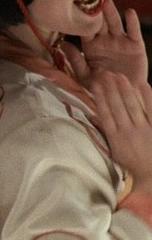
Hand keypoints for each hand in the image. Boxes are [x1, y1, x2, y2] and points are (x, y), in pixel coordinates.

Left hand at [60, 0, 147, 87]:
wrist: (124, 95)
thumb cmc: (102, 87)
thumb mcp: (85, 76)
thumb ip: (75, 60)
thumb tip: (62, 44)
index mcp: (91, 46)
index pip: (84, 29)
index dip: (80, 19)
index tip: (74, 6)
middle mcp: (105, 40)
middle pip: (100, 23)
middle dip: (96, 11)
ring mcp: (120, 41)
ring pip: (114, 24)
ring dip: (111, 12)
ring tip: (106, 1)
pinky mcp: (135, 45)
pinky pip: (133, 32)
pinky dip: (132, 22)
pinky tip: (129, 12)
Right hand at [90, 71, 151, 194]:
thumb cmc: (133, 166)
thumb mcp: (114, 153)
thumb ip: (104, 134)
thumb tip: (93, 118)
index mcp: (115, 138)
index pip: (105, 113)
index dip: (99, 97)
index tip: (94, 84)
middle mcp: (128, 131)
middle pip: (117, 106)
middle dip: (111, 89)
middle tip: (106, 74)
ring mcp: (143, 129)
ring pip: (132, 106)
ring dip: (125, 89)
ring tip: (119, 76)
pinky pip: (151, 110)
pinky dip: (147, 97)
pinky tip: (141, 85)